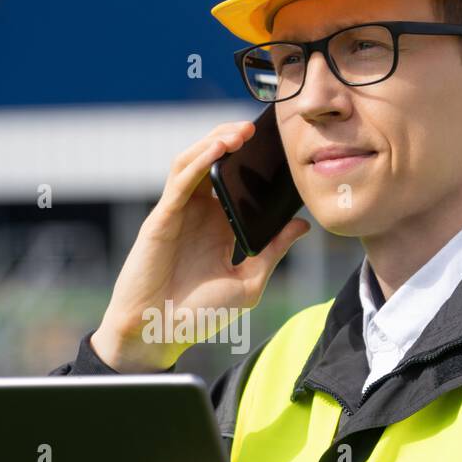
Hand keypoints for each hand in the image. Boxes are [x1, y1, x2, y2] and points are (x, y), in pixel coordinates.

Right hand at [91, 121, 311, 372]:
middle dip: (234, 139)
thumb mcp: (248, 283)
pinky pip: (180, 180)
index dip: (255, 161)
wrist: (158, 334)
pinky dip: (199, 159)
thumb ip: (273, 251)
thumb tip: (303, 226)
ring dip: (215, 141)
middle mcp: (198, 214)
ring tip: (241, 131)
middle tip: (260, 127)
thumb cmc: (198, 315)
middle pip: (214, 163)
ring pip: (194, 162)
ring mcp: (178, 213)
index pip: (237, 182)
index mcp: (219, 227)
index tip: (280, 146)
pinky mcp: (162, 217)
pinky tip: (218, 148)